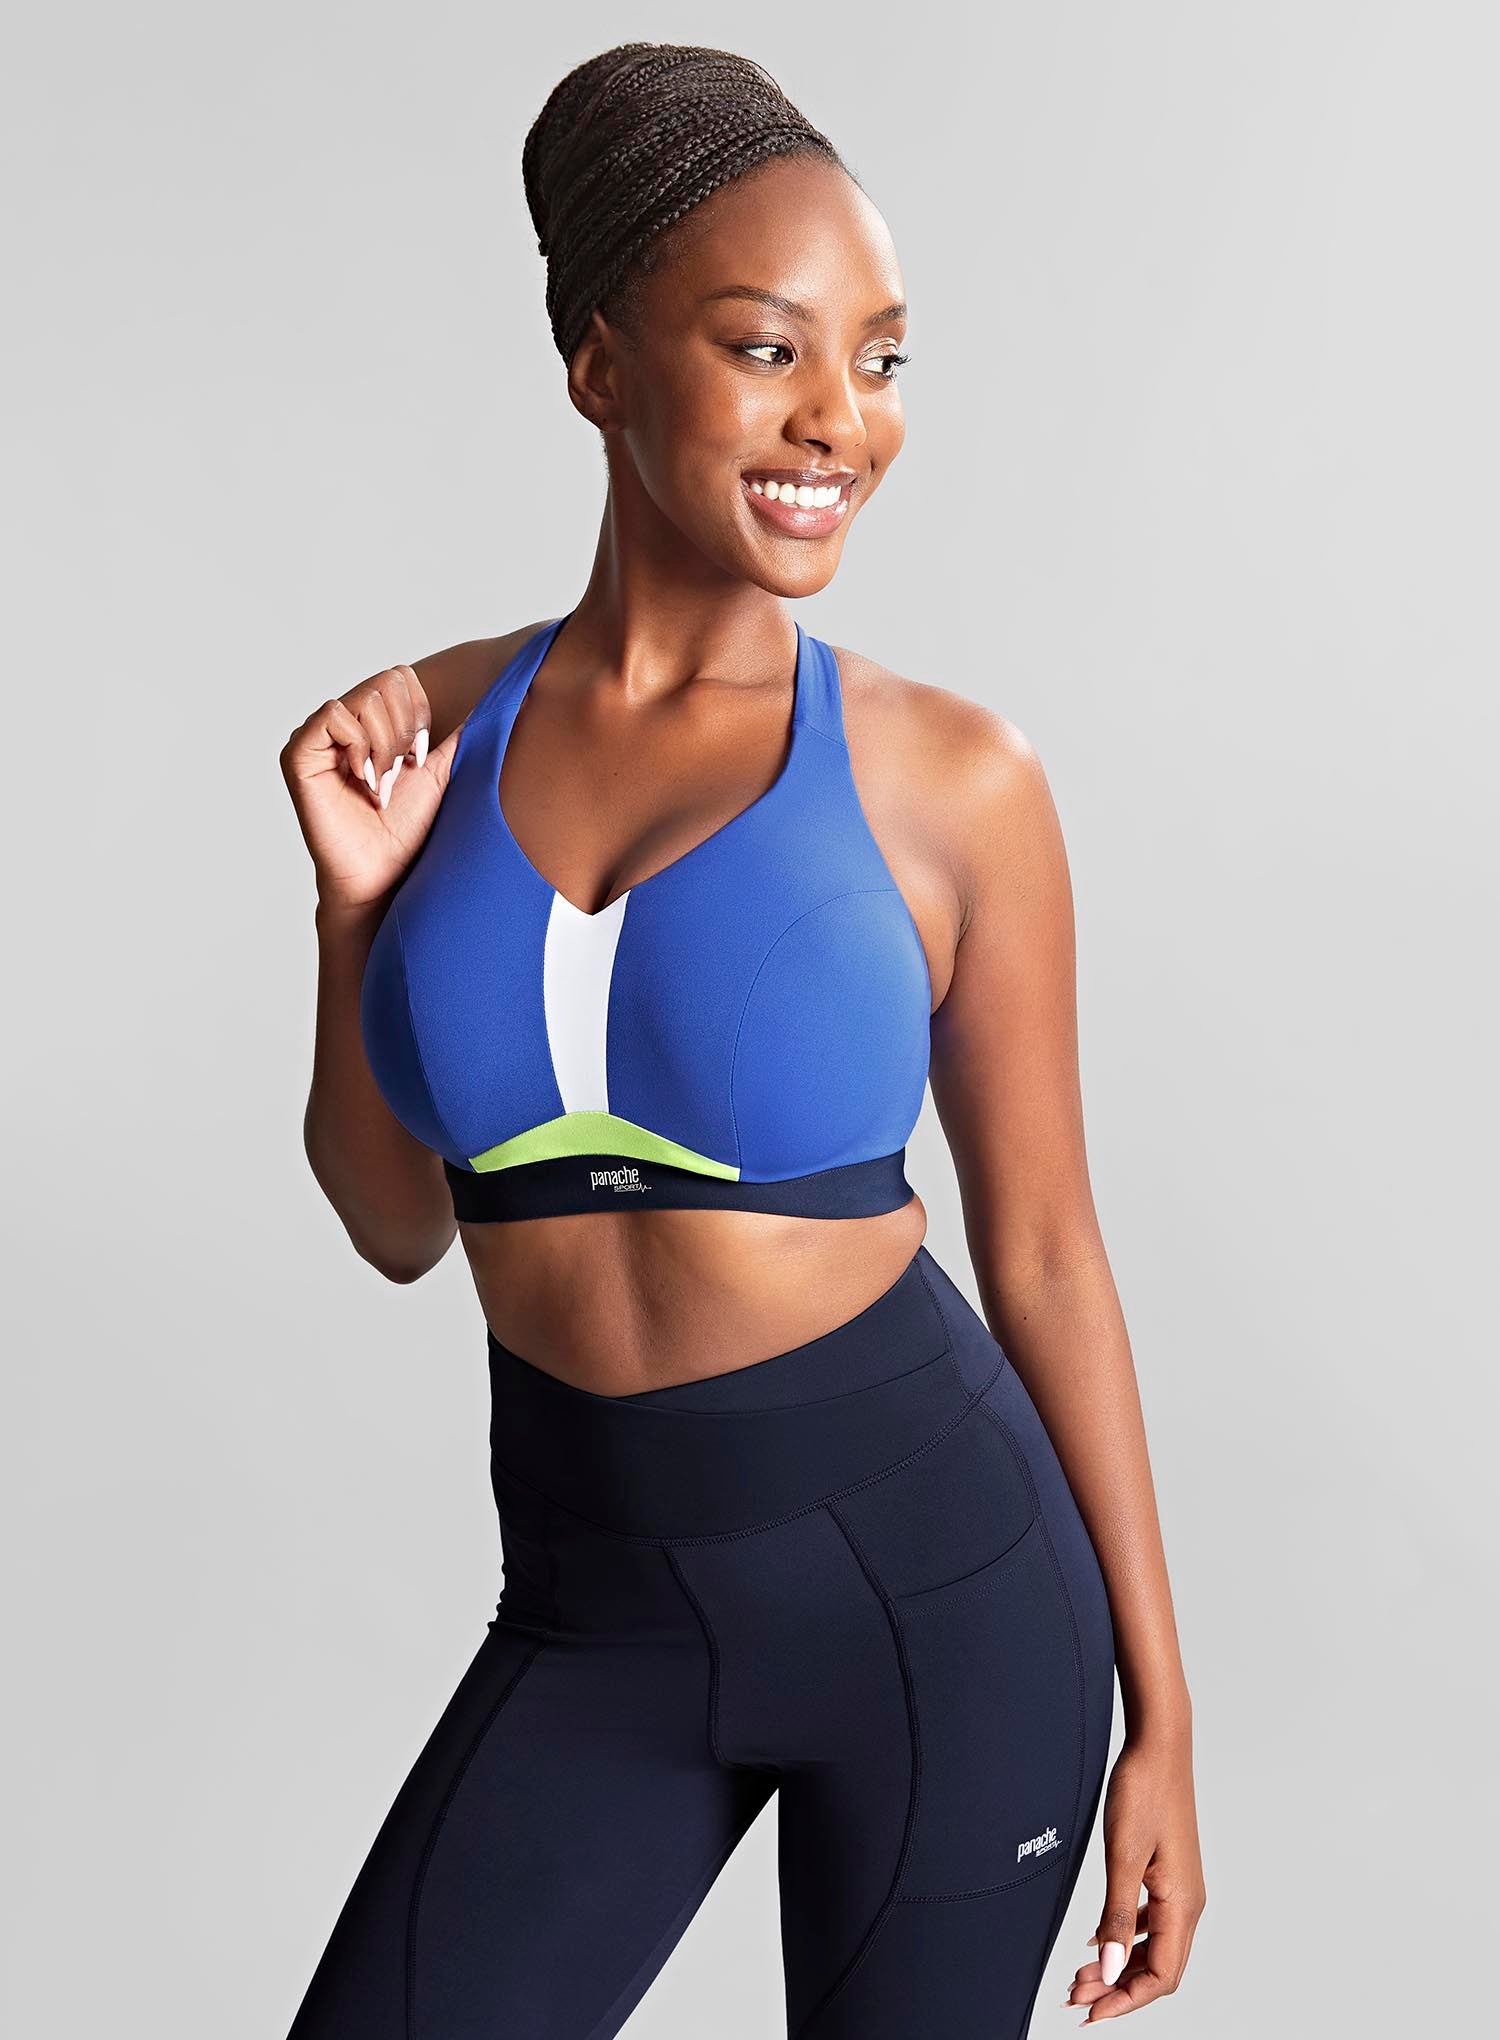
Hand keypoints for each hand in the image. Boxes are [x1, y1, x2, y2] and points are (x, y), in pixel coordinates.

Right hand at [279, 663, 461, 912]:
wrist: (383, 874)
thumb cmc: (407, 831)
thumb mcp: (439, 772)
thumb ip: (457, 735)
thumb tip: (498, 703)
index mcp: (368, 722)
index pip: (399, 677)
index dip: (419, 713)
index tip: (418, 758)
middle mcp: (340, 723)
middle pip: (385, 682)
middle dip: (405, 731)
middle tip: (398, 774)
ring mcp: (316, 736)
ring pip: (365, 698)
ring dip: (386, 746)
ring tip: (381, 784)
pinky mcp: (298, 753)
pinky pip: (334, 715)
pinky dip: (360, 748)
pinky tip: (363, 782)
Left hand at [1063, 1728, 1205, 2022]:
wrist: (1158, 1746)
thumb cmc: (1143, 1790)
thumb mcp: (1122, 1856)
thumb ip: (1118, 1916)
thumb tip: (1112, 1970)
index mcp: (1182, 1904)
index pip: (1161, 1977)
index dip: (1126, 2001)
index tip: (1090, 2012)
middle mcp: (1187, 1902)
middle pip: (1158, 1968)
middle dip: (1118, 1989)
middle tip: (1075, 1996)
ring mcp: (1179, 1887)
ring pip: (1154, 1946)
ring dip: (1120, 1965)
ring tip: (1082, 1974)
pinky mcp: (1168, 1873)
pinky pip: (1151, 1921)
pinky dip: (1126, 1938)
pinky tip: (1100, 1939)